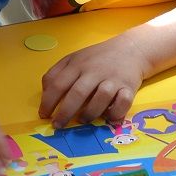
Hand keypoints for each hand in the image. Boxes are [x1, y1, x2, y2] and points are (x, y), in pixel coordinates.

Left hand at [38, 35, 152, 127]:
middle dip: (65, 113)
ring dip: (90, 113)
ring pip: (101, 98)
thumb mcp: (74, 59)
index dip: (48, 102)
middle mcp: (95, 71)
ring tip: (83, 120)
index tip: (44, 115)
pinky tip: (108, 117)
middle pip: (78, 93)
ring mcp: (113, 79)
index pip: (58, 84)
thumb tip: (45, 93)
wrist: (131, 49)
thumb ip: (56, 73)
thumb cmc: (97, 58)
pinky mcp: (129, 87)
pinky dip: (115, 113)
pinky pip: (123, 103)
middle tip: (58, 125)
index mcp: (78, 64)